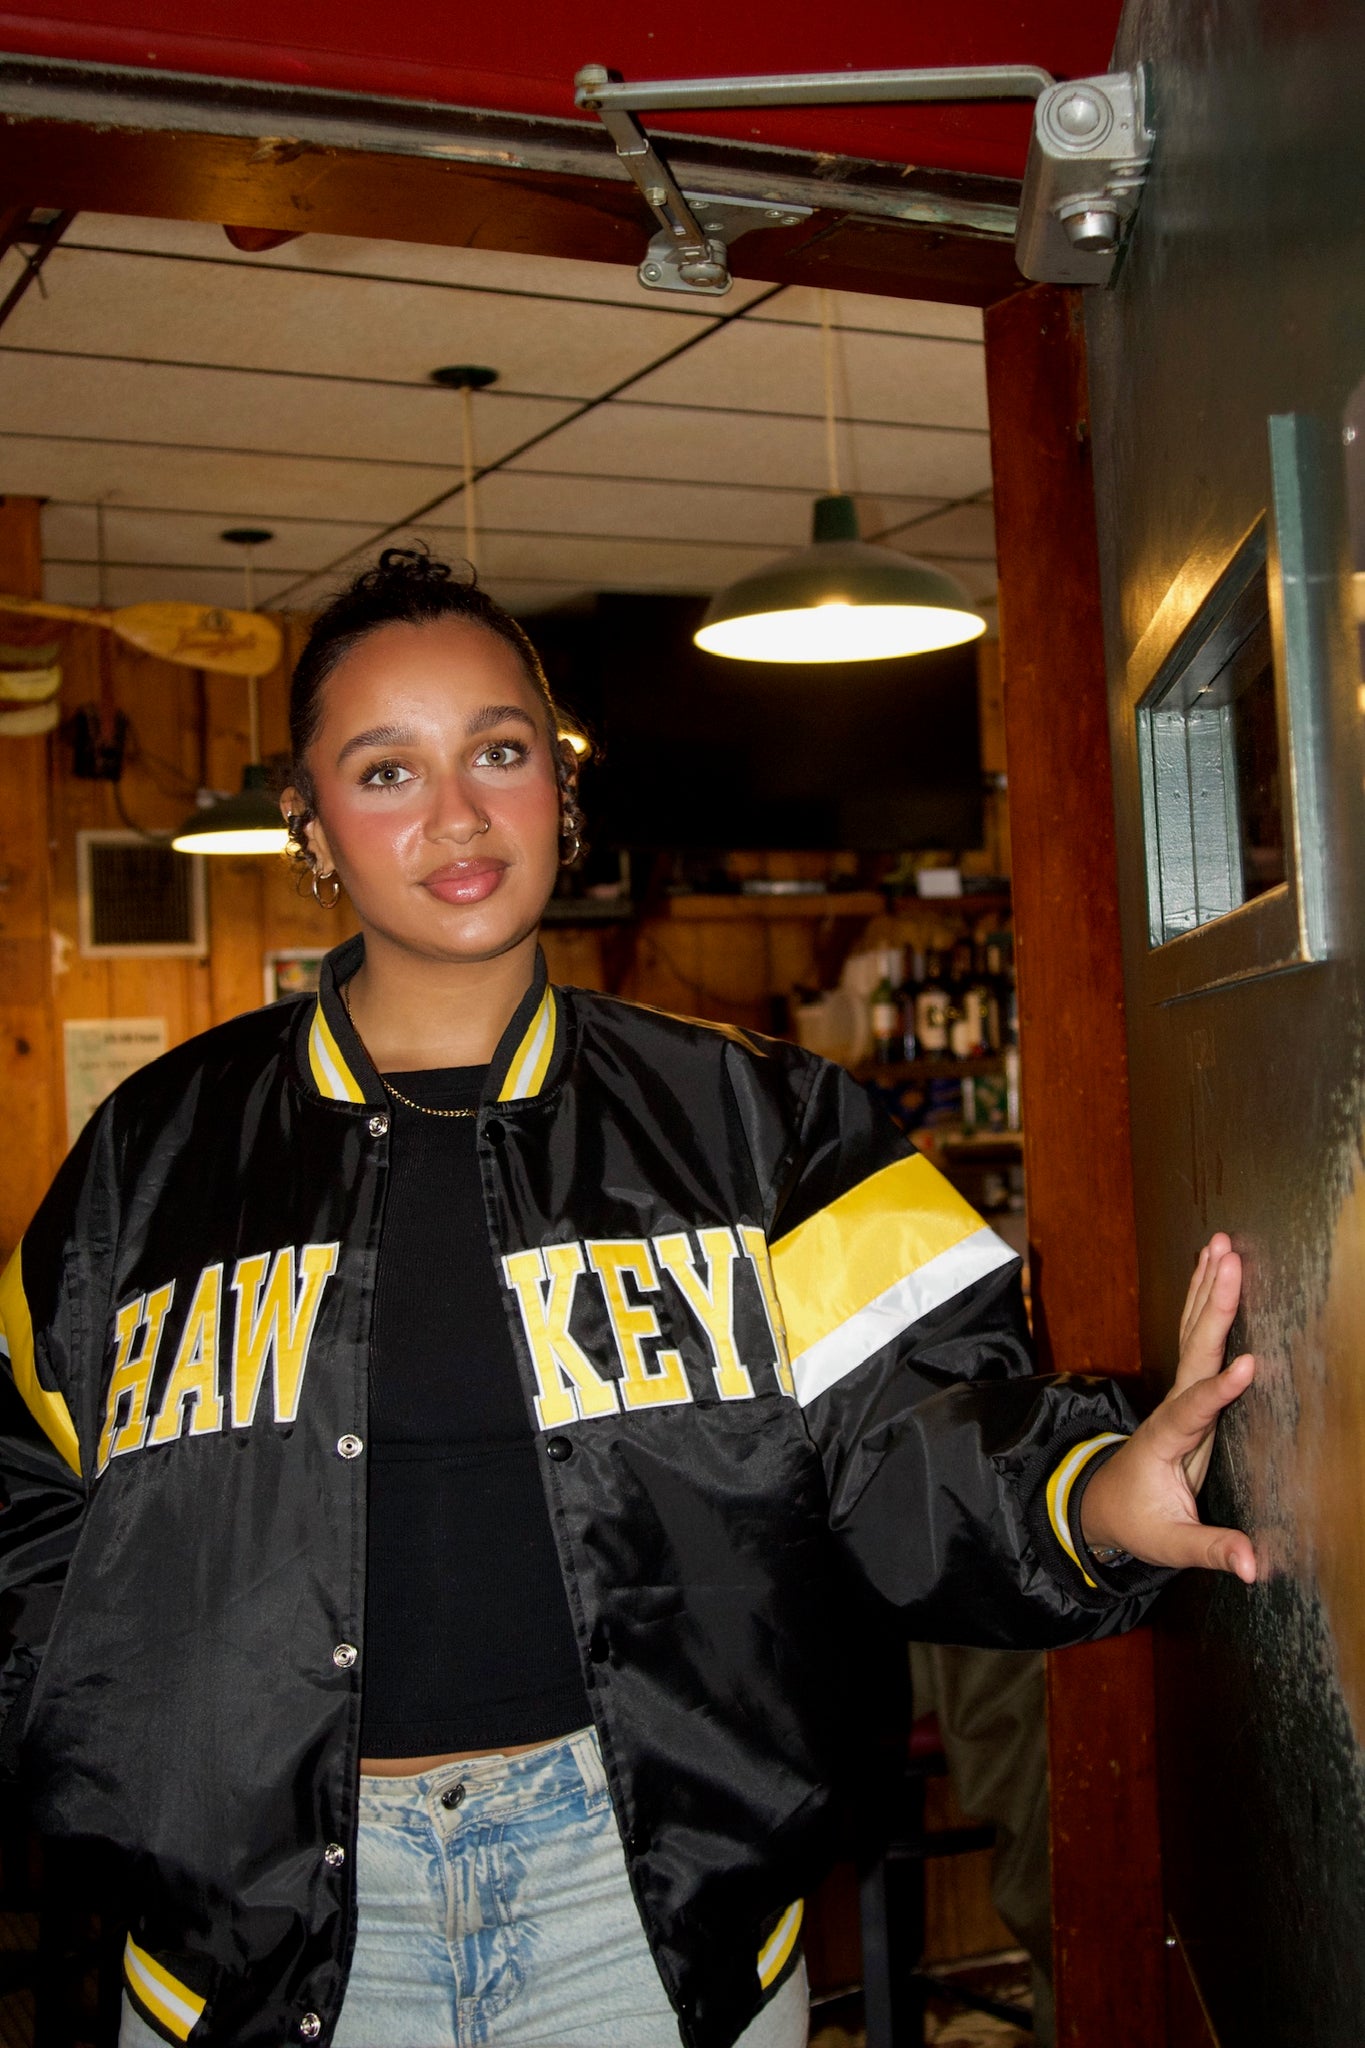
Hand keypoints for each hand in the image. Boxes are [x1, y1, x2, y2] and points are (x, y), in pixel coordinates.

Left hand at [1079, 1233, 1256, 1581]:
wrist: (1102, 1507)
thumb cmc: (1137, 1523)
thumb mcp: (1170, 1544)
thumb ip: (1211, 1549)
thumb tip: (1255, 1567)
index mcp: (1166, 1440)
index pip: (1195, 1410)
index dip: (1220, 1389)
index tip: (1250, 1364)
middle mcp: (1171, 1408)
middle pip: (1194, 1351)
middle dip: (1215, 1306)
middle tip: (1232, 1261)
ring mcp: (1178, 1395)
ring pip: (1193, 1334)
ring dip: (1208, 1289)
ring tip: (1223, 1246)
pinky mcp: (1188, 1392)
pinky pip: (1198, 1337)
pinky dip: (1206, 1300)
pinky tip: (1216, 1267)